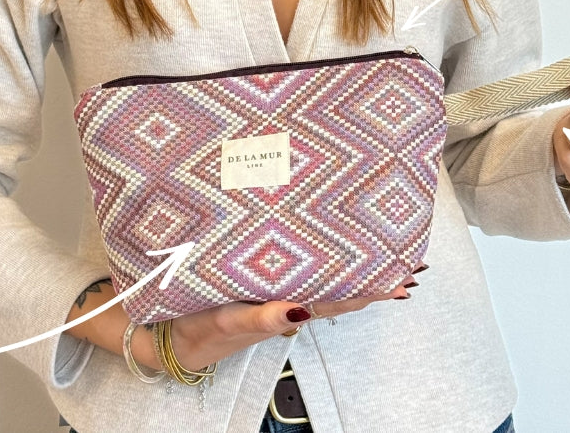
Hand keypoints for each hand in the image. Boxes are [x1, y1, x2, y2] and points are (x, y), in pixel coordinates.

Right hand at [66, 271, 420, 369]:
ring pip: (318, 272)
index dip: (370, 290)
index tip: (402, 280)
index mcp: (286, 308)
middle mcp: (286, 296)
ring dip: (345, 259)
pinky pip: (293, 263)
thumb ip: (262, 317)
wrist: (165, 333)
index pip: (338, 299)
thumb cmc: (198, 326)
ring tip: (376, 240)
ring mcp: (273, 287)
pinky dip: (313, 252)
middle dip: (368, 270)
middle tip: (404, 253)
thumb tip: (301, 311)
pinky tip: (321, 236)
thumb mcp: (228, 319)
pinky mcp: (257, 278)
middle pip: (336, 284)